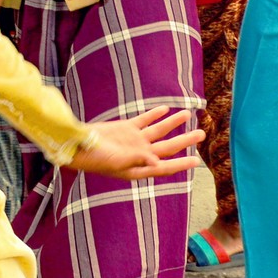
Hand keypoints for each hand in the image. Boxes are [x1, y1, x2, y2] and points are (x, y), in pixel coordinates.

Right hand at [69, 108, 202, 179]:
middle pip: (167, 147)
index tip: (197, 161)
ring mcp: (133, 141)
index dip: (181, 164)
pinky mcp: (125, 129)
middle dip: (185, 141)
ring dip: (173, 123)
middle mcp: (139, 155)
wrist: (76, 145)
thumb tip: (157, 160)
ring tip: (188, 114)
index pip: (164, 166)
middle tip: (201, 134)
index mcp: (138, 168)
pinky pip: (144, 120)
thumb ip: (137, 159)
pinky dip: (154, 115)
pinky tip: (166, 109)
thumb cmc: (93, 158)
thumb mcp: (116, 162)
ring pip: (158, 131)